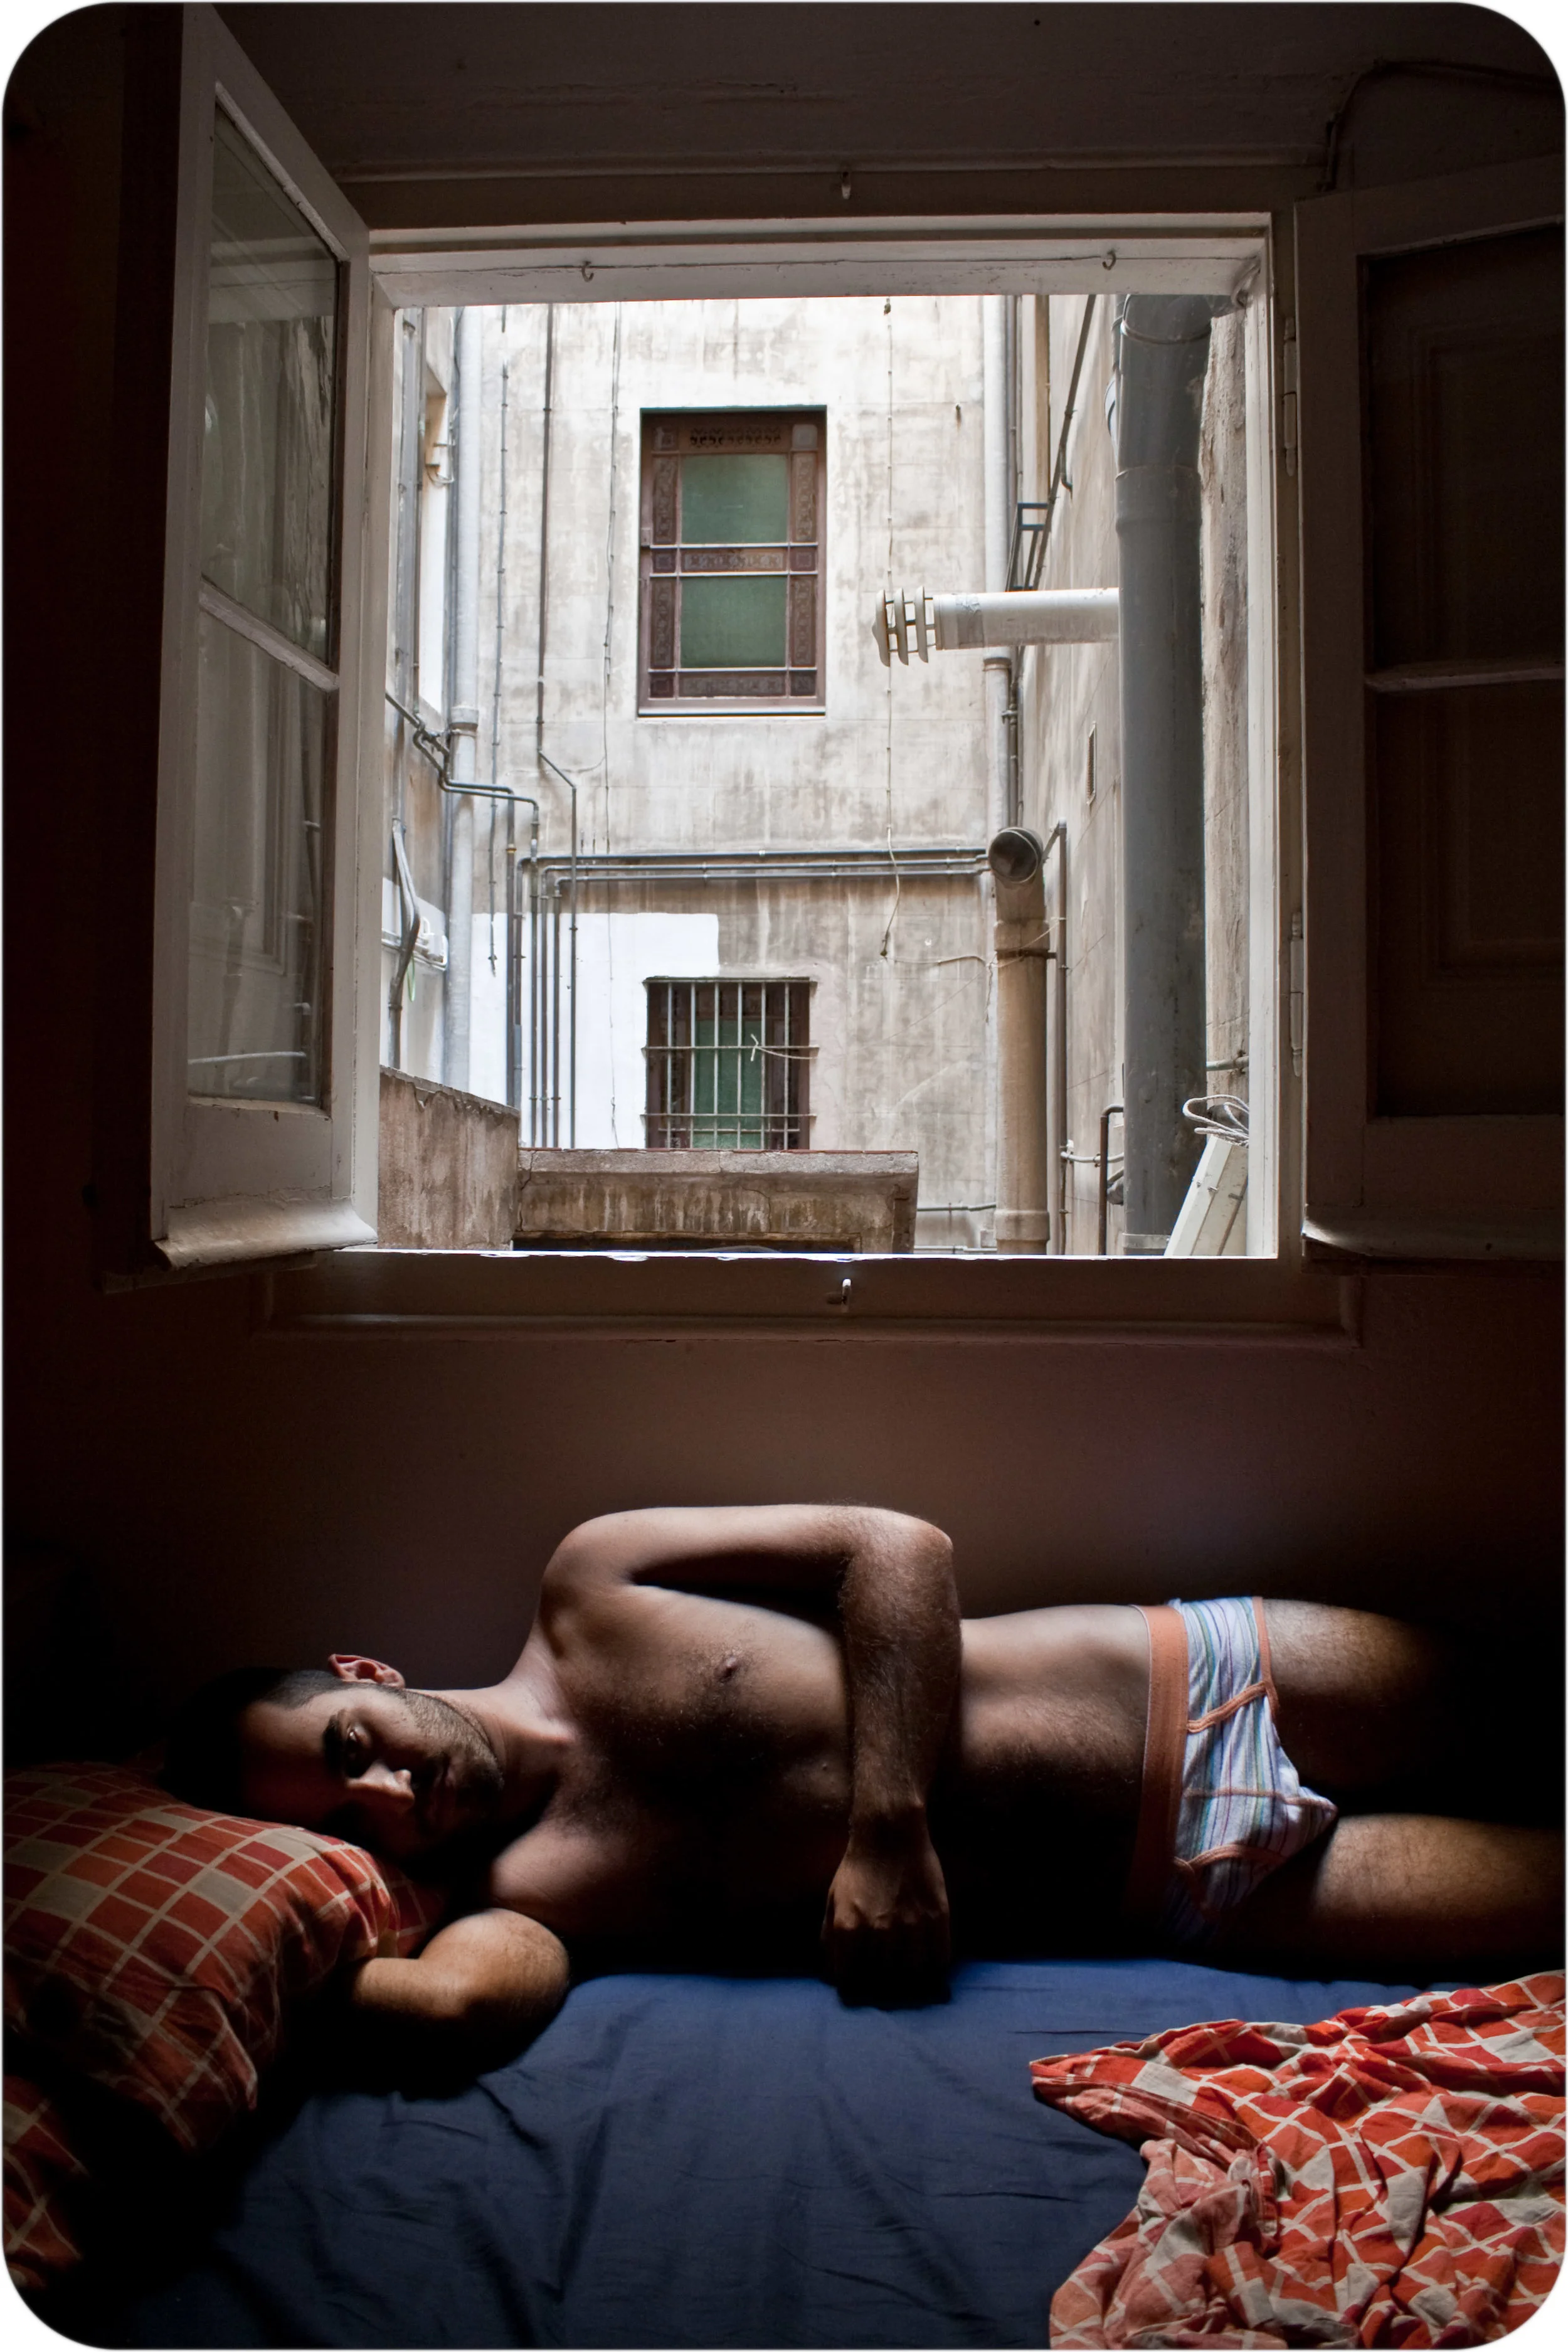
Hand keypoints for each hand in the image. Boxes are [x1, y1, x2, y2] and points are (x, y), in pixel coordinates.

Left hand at [821, 1815, 951, 2004]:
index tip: (860, 1984)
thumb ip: (830, 1937)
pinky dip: (935, 1965)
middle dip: (882, 1982)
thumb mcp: (833, 1900)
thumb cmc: (858, 1867)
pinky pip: (939, 1958)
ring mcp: (911, 1925)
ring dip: (909, 1976)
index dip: (853, 1985)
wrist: (889, 1832)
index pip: (849, 1979)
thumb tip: (832, 1972)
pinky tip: (929, 1959)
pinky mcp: (937, 1917)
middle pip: (882, 1979)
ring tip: (908, 1971)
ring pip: (912, 1973)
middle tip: (886, 1980)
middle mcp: (879, 1932)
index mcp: (849, 1928)